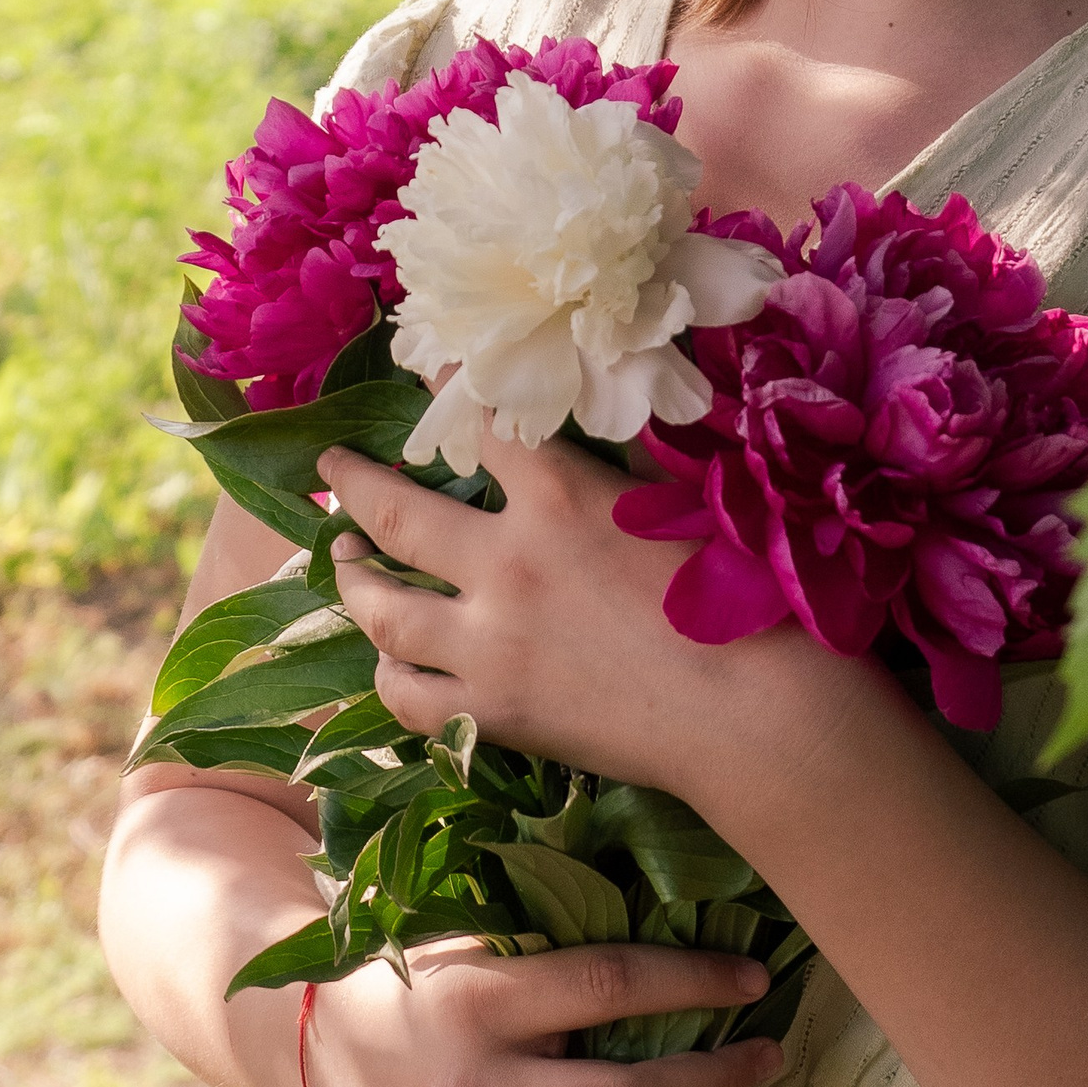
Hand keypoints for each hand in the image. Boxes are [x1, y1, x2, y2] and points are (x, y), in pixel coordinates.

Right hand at [303, 935, 782, 1086]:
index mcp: (475, 1004)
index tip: (754, 978)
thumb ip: (558, 934)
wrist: (328, 1059)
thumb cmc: (423, 979)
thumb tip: (684, 913)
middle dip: (718, 1080)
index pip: (610, 987)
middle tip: (765, 1056)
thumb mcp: (473, 937)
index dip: (697, 980)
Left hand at [319, 435, 817, 796]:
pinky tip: (389, 658)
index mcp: (561, 497)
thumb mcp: (682, 504)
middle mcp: (506, 564)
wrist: (757, 717)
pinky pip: (409, 695)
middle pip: (397, 513)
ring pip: (384, 609)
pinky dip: (390, 672)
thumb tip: (585, 440)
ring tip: (346, 558)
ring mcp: (489, 647)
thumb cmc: (747, 600)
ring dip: (354, 578)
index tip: (425, 368)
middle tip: (329, 467)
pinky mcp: (494, 715)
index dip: (450, 389)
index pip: (484, 425)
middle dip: (354, 483)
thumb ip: (618, 471)